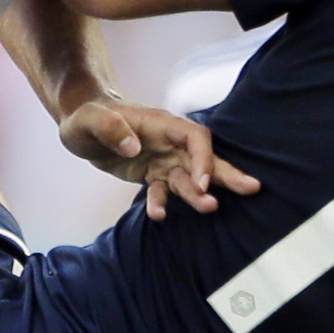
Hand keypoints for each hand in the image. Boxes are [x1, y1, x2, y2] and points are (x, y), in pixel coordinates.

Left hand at [58, 97, 260, 221]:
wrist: (82, 124)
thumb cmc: (87, 116)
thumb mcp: (89, 119)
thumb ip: (109, 128)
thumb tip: (133, 146)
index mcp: (161, 124)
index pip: (195, 138)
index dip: (203, 158)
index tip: (203, 183)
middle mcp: (168, 142)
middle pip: (204, 157)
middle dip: (226, 173)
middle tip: (252, 188)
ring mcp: (162, 158)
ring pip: (188, 178)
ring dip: (198, 195)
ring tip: (210, 210)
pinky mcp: (152, 173)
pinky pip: (164, 190)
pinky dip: (163, 204)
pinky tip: (159, 216)